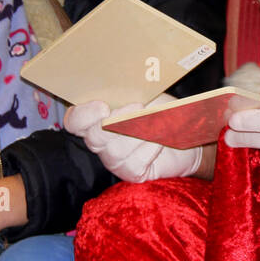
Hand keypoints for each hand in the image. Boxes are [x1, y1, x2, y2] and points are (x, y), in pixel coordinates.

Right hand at [64, 98, 201, 182]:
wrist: (185, 133)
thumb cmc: (162, 109)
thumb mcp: (146, 93)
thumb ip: (130, 91)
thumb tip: (125, 88)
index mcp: (96, 118)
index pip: (74, 121)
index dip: (83, 115)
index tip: (104, 106)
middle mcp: (99, 141)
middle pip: (94, 137)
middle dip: (118, 123)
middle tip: (140, 108)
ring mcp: (114, 159)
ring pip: (115, 151)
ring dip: (139, 133)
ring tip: (158, 121)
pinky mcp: (131, 173)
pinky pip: (133, 164)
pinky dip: (149, 149)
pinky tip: (160, 141)